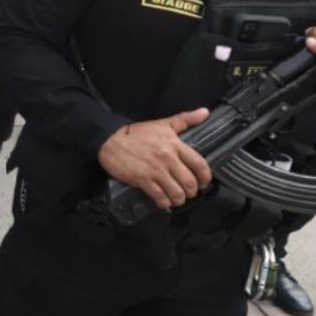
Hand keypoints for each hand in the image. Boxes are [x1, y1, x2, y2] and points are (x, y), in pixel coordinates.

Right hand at [97, 110, 212, 210]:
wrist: (109, 140)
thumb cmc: (135, 133)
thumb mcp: (162, 123)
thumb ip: (185, 119)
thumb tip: (204, 112)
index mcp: (174, 145)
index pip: (199, 164)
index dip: (206, 177)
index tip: (204, 182)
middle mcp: (168, 159)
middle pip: (190, 182)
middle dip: (192, 191)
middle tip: (189, 192)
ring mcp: (155, 170)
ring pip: (177, 192)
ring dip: (179, 199)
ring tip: (177, 199)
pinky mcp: (142, 180)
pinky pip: (160, 197)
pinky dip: (164, 203)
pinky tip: (164, 202)